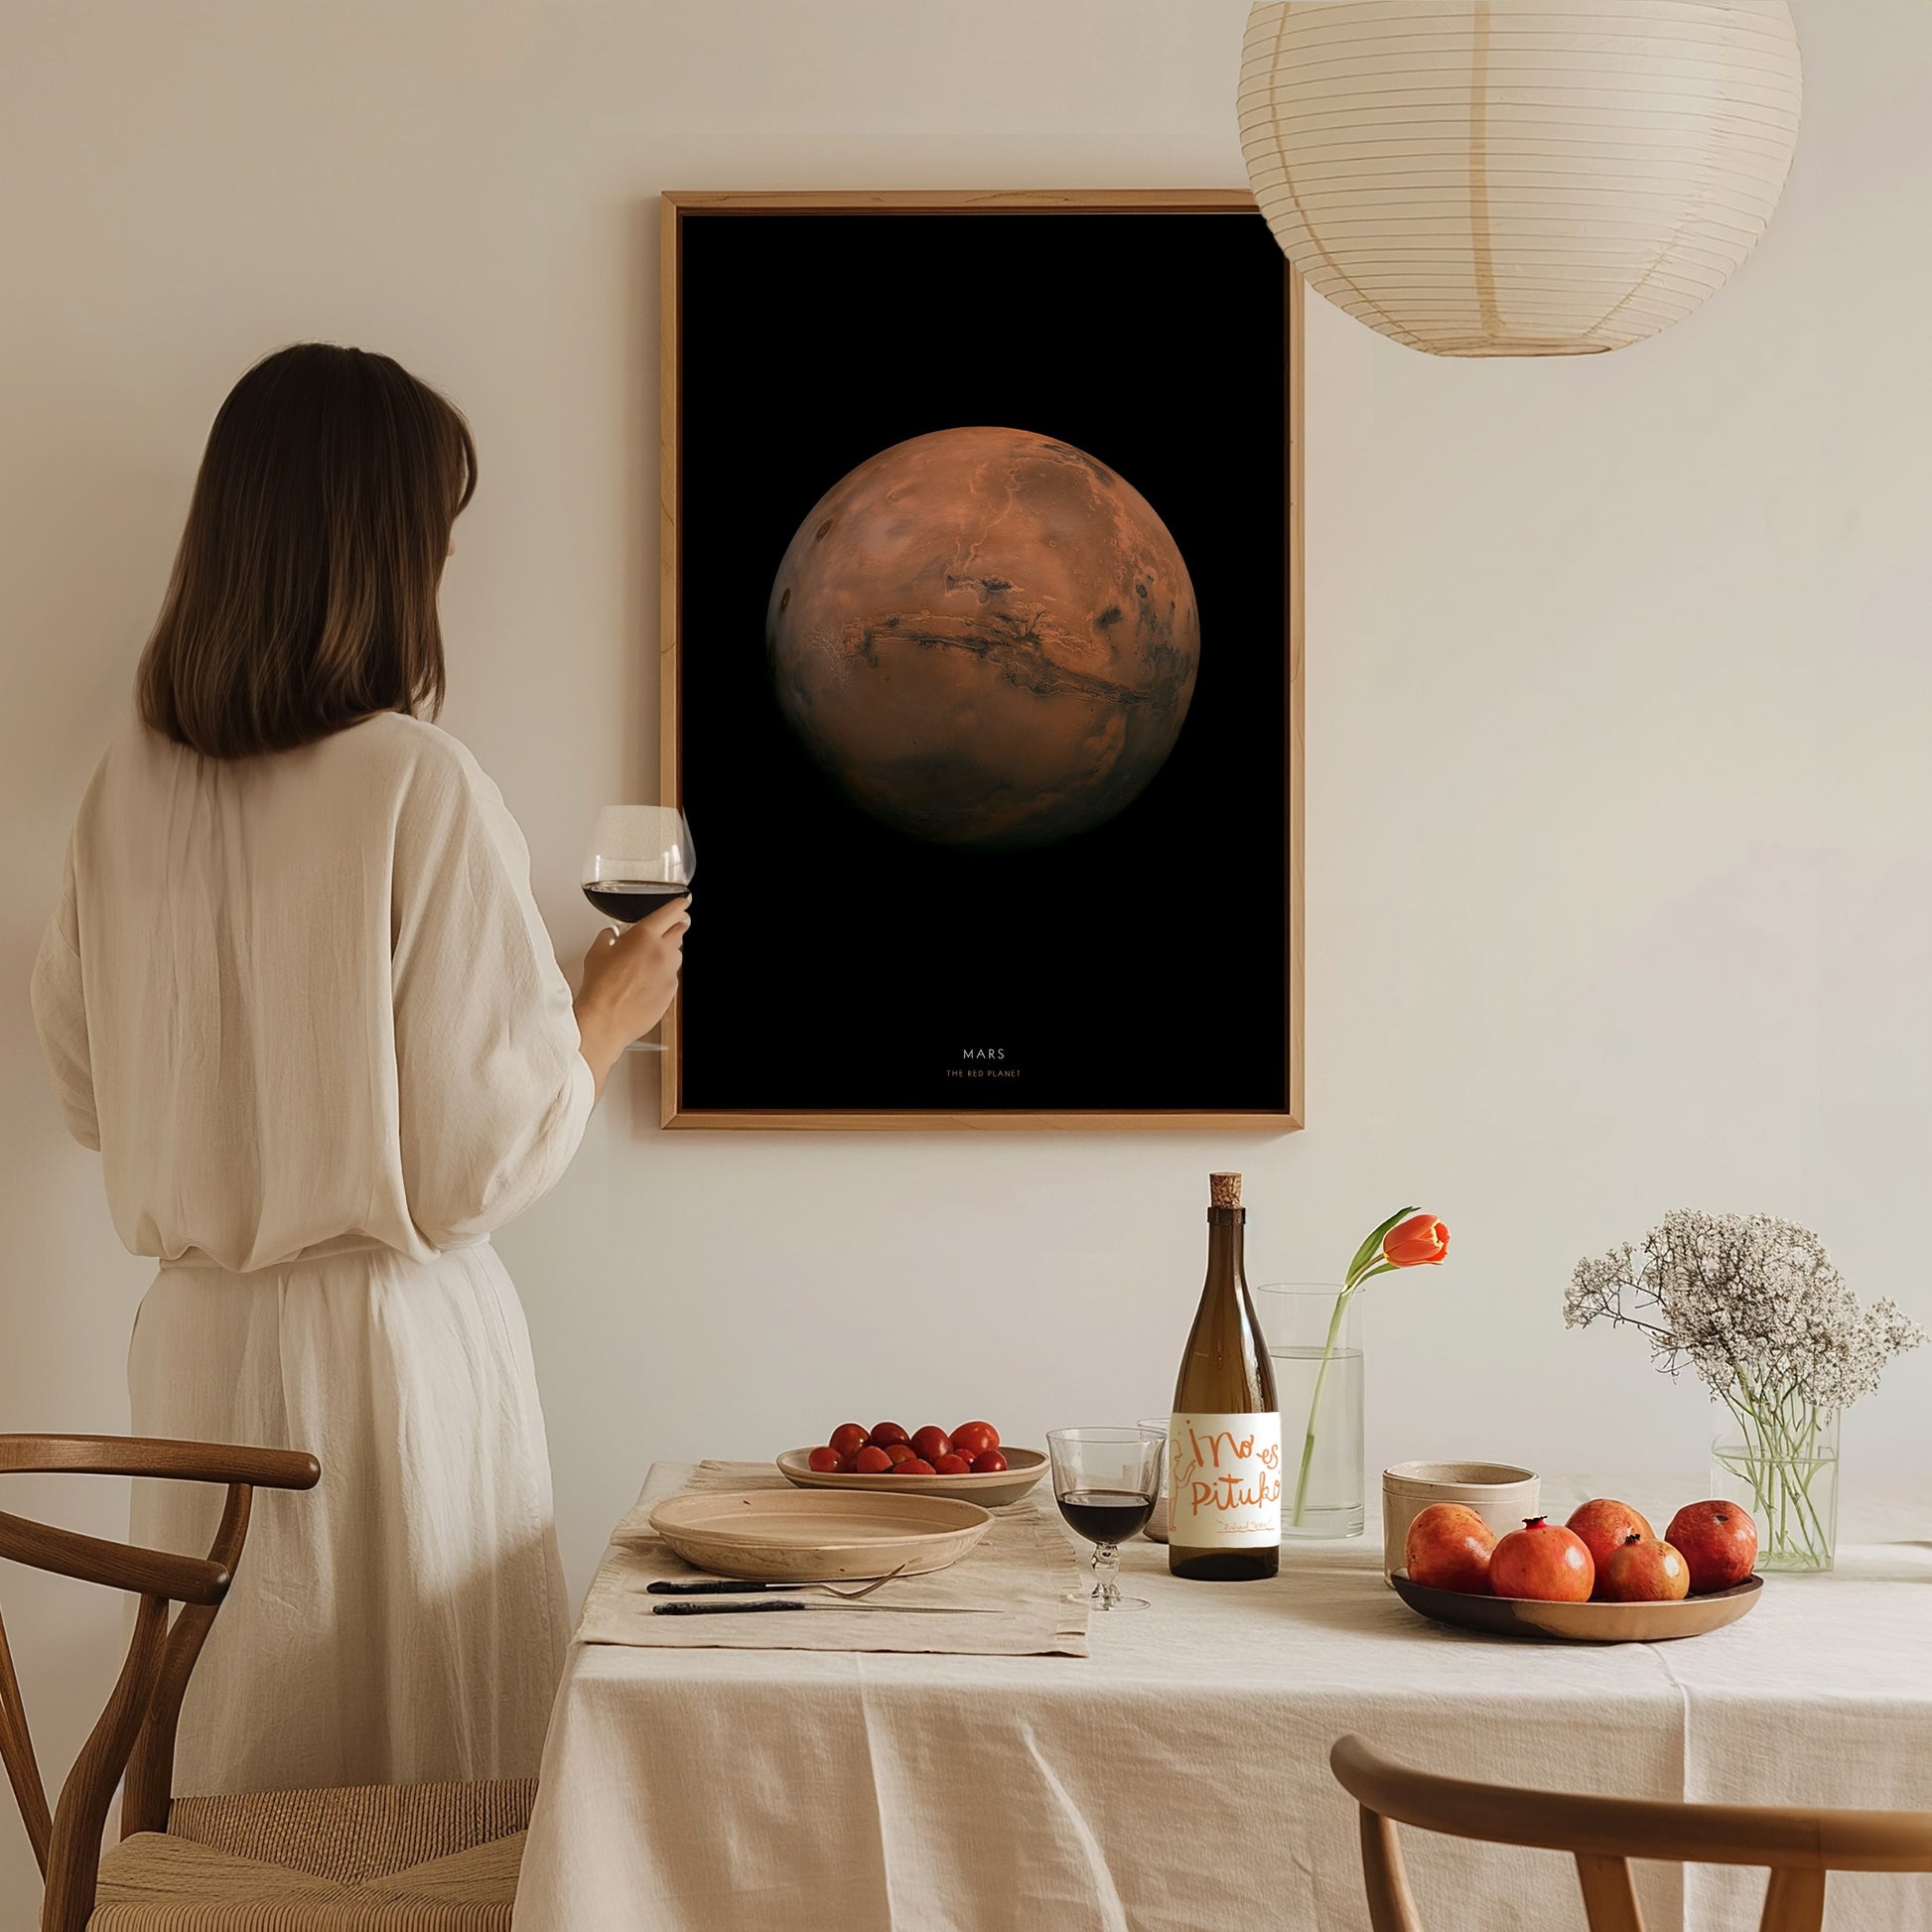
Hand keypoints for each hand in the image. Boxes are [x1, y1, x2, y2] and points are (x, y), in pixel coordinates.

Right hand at [574, 895, 689, 1095]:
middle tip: (669, 928)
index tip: (683, 903)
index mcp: (645, 935)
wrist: (605, 1019)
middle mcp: (662, 952)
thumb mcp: (597, 952)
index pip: (671, 912)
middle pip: (679, 931)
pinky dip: (663, 975)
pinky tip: (646, 982)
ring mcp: (669, 973)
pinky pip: (671, 977)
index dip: (679, 905)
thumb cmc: (600, 987)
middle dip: (675, 927)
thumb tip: (612, 935)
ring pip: (676, 955)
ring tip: (648, 961)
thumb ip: (609, 937)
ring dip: (668, 953)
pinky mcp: (671, 992)